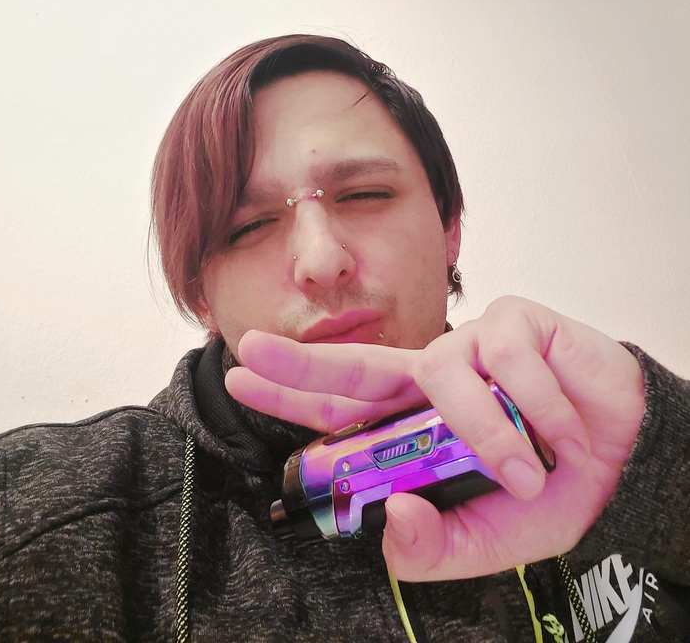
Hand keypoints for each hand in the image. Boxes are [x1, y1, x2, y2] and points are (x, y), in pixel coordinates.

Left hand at [225, 296, 645, 580]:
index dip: (294, 390)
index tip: (239, 375)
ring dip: (486, 430)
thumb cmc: (552, 488)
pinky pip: (508, 357)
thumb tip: (390, 514)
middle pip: (360, 362)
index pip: (347, 404)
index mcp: (421, 420)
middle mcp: (438, 375)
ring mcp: (474, 343)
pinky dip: (537, 406)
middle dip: (302, 359)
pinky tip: (561, 427)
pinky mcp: (516, 322)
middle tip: (251, 353)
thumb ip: (432, 545)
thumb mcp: (487, 539)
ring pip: (445, 371)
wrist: (627, 464)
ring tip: (525, 469)